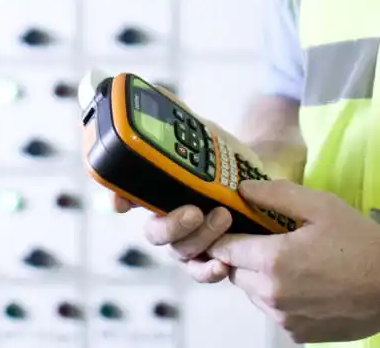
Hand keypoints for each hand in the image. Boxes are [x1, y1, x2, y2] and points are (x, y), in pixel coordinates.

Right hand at [111, 118, 262, 283]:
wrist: (257, 171)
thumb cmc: (221, 155)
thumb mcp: (200, 134)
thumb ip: (177, 126)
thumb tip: (156, 108)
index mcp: (158, 189)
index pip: (128, 196)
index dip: (121, 198)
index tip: (124, 203)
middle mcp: (168, 218)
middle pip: (155, 233)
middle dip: (172, 225)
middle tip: (195, 211)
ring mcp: (189, 239)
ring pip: (182, 251)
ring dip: (201, 237)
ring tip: (224, 216)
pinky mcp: (212, 254)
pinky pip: (202, 271)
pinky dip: (209, 271)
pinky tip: (222, 264)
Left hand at [209, 180, 379, 344]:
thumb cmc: (360, 241)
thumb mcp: (320, 205)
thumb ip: (276, 194)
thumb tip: (242, 189)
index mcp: (272, 260)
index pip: (224, 249)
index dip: (225, 234)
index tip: (234, 224)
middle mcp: (271, 295)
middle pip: (235, 273)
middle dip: (244, 256)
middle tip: (270, 240)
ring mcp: (284, 319)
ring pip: (254, 295)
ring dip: (261, 279)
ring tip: (292, 262)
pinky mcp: (298, 335)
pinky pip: (275, 313)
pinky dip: (281, 299)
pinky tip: (307, 285)